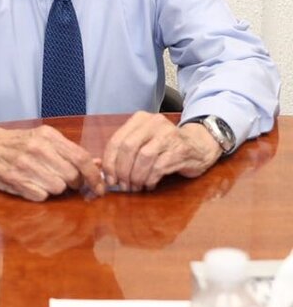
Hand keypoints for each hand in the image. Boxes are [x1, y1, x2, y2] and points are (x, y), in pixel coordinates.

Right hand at [0, 124, 104, 201]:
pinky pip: (41, 196)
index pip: (82, 158)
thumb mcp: (43, 139)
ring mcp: (24, 165)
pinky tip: (31, 184)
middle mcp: (37, 148)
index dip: (95, 176)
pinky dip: (40, 194)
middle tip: (63, 179)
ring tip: (43, 179)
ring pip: (58, 188)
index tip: (100, 187)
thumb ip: (70, 152)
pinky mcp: (15, 180)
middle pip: (72, 177)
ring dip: (55, 189)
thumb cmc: (17, 143)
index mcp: (47, 136)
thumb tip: (98, 164)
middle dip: (72, 183)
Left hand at [100, 111, 220, 190]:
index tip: (109, 178)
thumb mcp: (145, 140)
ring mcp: (168, 135)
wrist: (200, 145)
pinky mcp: (180, 150)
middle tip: (122, 185)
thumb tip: (105, 170)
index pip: (116, 140)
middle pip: (128, 148)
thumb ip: (126, 151)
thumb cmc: (166, 145)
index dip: (109, 161)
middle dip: (121, 170)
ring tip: (135, 187)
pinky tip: (149, 184)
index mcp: (140, 119)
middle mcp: (154, 123)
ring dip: (136, 176)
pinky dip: (150, 179)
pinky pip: (159, 167)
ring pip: (143, 157)